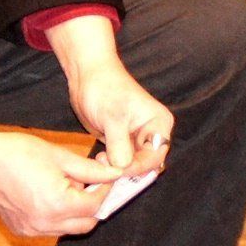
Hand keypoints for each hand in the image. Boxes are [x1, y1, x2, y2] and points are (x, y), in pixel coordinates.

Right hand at [0, 122, 123, 238]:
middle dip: (94, 205)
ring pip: (68, 229)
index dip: (106, 190)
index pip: (95, 206)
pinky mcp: (21, 230)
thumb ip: (91, 170)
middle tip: (93, 184)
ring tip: (66, 185)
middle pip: (86, 224)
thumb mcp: (61, 157)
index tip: (107, 176)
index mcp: (58, 205)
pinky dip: (57, 217)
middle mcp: (46, 224)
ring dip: (75, 212)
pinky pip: (49, 229)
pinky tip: (49, 194)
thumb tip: (114, 174)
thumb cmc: (19, 153)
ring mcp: (32, 230)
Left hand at [47, 18, 174, 175]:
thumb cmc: (104, 88)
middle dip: (127, 170)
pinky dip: (111, 165)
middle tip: (105, 167)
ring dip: (117, 168)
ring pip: (133, 165)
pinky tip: (98, 160)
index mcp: (159, 125)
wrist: (87, 76)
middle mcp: (151, 134)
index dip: (138, 167)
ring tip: (99, 160)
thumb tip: (122, 168)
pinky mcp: (121, 143)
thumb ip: (119, 144)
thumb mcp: (113, 117)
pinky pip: (121, 161)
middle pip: (146, 164)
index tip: (117, 170)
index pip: (155, 156)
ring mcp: (136, 140)